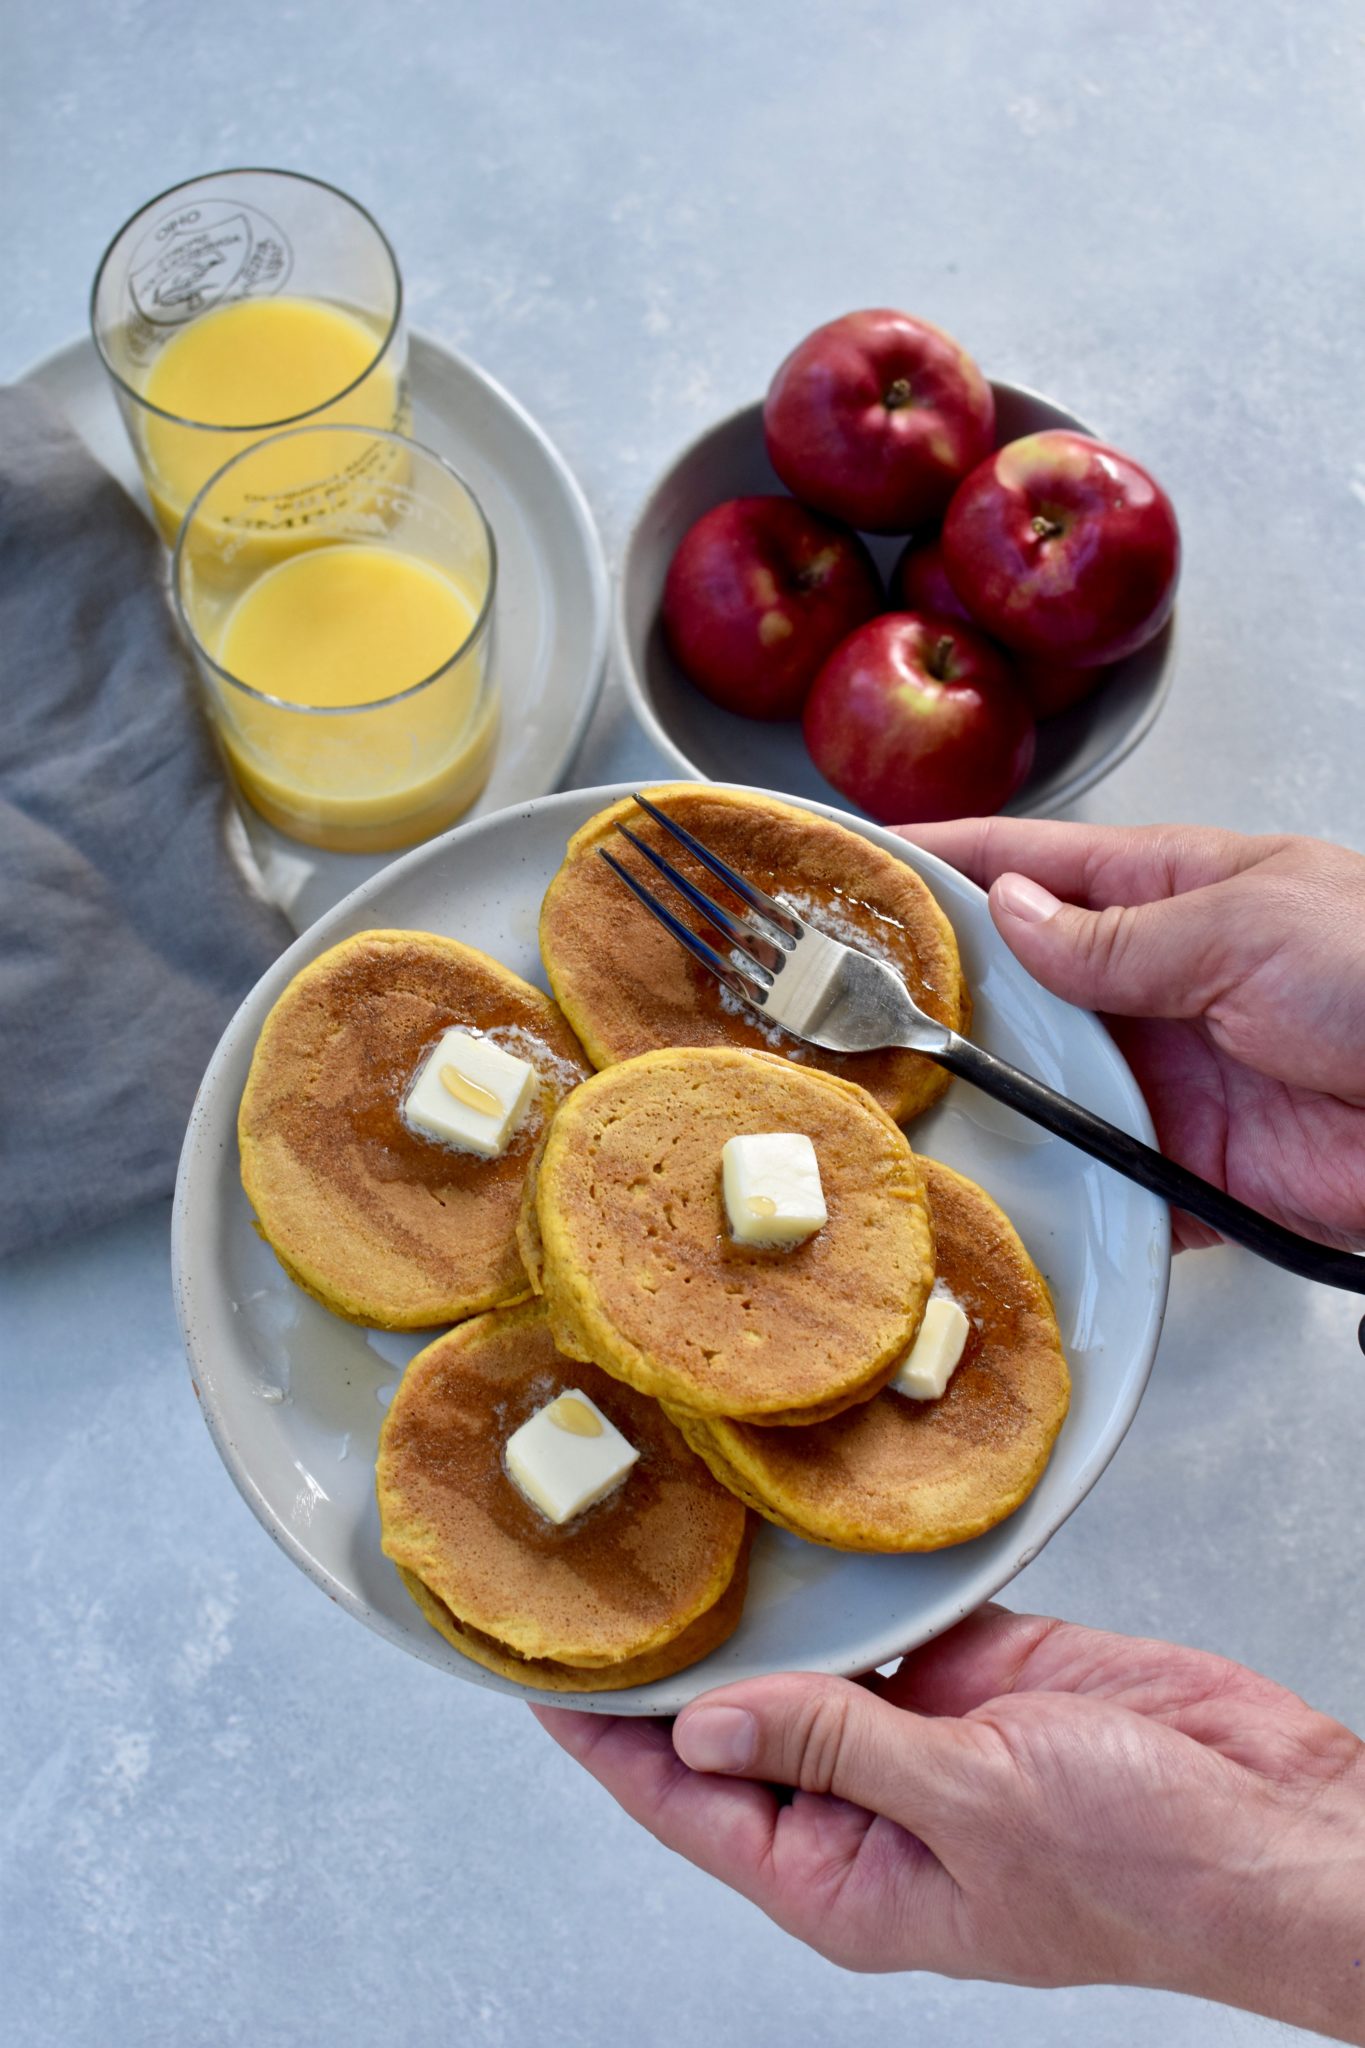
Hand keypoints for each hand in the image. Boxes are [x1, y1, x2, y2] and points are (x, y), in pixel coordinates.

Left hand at [536, 1606, 1364, 2041]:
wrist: (1271, 1822)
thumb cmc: (1144, 1867)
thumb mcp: (969, 1808)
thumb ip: (835, 1748)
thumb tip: (702, 1728)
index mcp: (847, 1878)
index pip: (685, 1804)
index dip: (605, 1739)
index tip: (537, 1675)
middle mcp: (868, 1806)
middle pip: (731, 1728)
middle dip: (670, 1661)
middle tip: (599, 1569)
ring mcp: (923, 1733)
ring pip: (806, 1664)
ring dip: (756, 1613)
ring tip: (678, 1529)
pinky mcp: (978, 1671)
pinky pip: (888, 1617)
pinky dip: (848, 1579)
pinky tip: (798, 1527)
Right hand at [894, 820, 1364, 1250]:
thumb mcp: (1247, 924)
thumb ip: (1118, 934)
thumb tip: (1010, 914)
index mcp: (1172, 891)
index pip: (1029, 864)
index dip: (938, 860)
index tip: (851, 861)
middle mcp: (1153, 983)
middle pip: (1012, 981)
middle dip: (927, 987)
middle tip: (826, 999)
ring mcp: (1161, 1080)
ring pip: (1034, 1082)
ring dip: (968, 1090)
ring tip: (867, 1091)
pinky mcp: (1181, 1172)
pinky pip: (1087, 1179)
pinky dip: (1034, 1185)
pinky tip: (966, 1181)